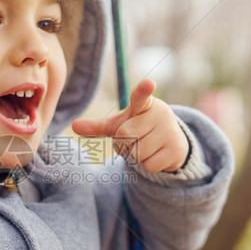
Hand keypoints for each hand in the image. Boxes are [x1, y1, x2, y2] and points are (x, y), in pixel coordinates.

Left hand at [71, 79, 187, 172]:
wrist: (169, 141)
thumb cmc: (139, 128)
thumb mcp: (118, 125)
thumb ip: (97, 126)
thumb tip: (73, 126)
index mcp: (144, 104)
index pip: (141, 96)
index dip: (143, 90)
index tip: (148, 83)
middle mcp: (160, 113)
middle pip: (126, 137)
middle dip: (124, 144)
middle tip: (134, 139)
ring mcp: (170, 131)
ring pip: (138, 154)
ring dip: (135, 156)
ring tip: (146, 147)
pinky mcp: (176, 149)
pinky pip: (149, 165)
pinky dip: (147, 165)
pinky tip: (155, 155)